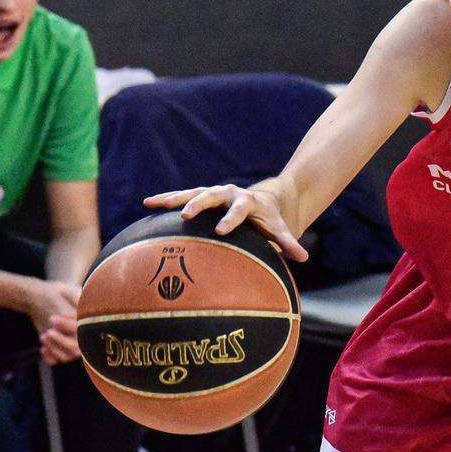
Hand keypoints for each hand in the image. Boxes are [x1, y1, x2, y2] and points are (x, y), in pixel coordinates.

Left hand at [25, 279, 80, 362]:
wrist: (42, 298)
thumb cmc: (56, 293)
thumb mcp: (66, 291)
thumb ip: (76, 299)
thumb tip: (80, 310)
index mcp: (87, 320)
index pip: (82, 329)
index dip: (67, 326)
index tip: (53, 318)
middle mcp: (83, 334)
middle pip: (77, 347)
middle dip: (61, 341)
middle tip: (47, 332)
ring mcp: (72, 343)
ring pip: (68, 355)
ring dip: (54, 349)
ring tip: (43, 337)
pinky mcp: (61, 348)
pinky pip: (59, 359)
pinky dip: (50, 357)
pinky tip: (42, 349)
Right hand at [141, 183, 309, 262]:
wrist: (267, 199)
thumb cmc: (270, 220)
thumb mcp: (279, 229)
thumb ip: (288, 242)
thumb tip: (303, 259)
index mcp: (248, 202)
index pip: (240, 209)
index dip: (231, 219)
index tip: (222, 230)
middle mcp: (230, 194)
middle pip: (213, 194)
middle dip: (200, 203)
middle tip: (186, 215)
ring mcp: (214, 193)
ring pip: (193, 192)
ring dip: (174, 198)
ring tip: (154, 203)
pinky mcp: (202, 196)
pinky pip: (182, 197)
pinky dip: (166, 199)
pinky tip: (147, 204)